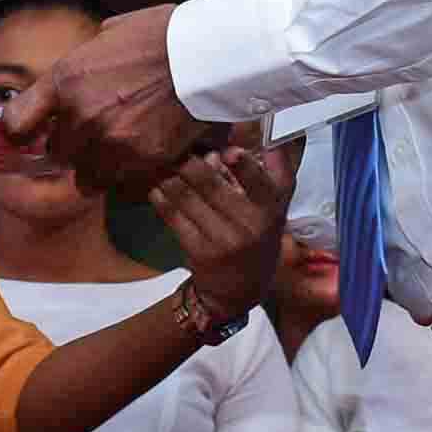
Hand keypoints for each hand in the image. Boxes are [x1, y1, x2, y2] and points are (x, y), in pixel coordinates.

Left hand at [8, 4, 206, 191]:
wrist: (206, 55)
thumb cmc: (161, 35)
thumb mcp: (109, 35)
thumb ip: (83, 62)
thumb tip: (75, 74)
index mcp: (64, 80)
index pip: (16, 122)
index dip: (21, 131)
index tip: (30, 134)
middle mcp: (79, 116)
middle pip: (58, 152)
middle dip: (73, 144)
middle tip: (97, 131)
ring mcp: (109, 142)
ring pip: (88, 174)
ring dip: (100, 164)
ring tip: (123, 145)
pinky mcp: (140, 161)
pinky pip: (121, 181)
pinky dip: (129, 172)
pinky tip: (146, 151)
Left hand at [154, 139, 297, 328]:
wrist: (238, 292)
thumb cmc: (257, 239)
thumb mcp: (275, 210)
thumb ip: (269, 172)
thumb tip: (235, 139)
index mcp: (272, 211)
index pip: (263, 184)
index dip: (245, 167)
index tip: (228, 151)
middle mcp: (250, 226)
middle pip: (212, 185)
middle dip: (190, 162)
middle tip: (176, 147)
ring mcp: (223, 240)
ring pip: (187, 196)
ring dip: (170, 175)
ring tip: (161, 162)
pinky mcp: (199, 252)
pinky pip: (173, 216)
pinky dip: (161, 197)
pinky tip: (156, 187)